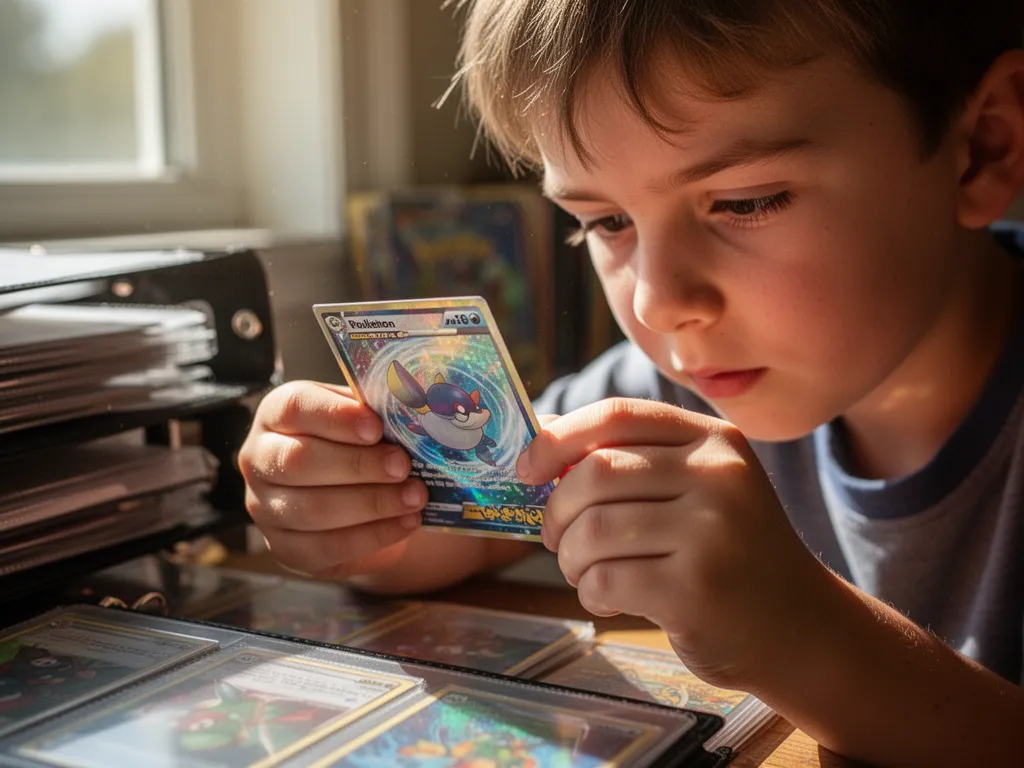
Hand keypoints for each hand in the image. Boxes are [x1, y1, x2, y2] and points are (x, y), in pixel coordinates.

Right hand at [238, 381, 427, 579]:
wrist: (356, 500)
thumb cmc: (360, 446)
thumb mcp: (365, 419)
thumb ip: (378, 412)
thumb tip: (410, 410)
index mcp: (276, 415)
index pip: (294, 408)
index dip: (334, 417)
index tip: (376, 427)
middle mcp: (259, 459)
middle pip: (297, 461)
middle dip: (357, 465)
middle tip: (402, 466)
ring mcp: (265, 508)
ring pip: (310, 509)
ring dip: (371, 503)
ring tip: (414, 497)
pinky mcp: (285, 548)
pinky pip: (324, 547)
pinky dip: (372, 536)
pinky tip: (406, 523)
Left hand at [516, 397, 834, 688]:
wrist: (803, 629)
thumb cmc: (729, 551)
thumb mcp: (699, 488)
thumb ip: (630, 460)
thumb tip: (537, 436)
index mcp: (713, 439)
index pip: (617, 415)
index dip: (557, 437)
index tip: (525, 468)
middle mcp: (718, 476)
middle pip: (595, 474)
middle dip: (557, 510)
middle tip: (555, 537)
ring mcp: (711, 533)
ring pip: (592, 531)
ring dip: (570, 558)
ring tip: (583, 570)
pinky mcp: (697, 590)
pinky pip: (606, 579)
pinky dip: (590, 591)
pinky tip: (609, 597)